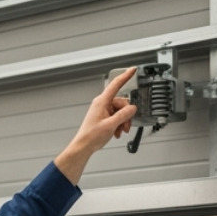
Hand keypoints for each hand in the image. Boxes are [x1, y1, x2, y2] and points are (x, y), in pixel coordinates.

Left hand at [53, 68, 138, 184]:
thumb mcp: (111, 125)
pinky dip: (119, 124)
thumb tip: (133, 108)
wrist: (84, 146)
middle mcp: (102, 104)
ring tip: (120, 131)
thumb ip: (123, 115)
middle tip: (126, 126)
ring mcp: (103, 110)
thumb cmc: (91, 135)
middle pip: (122, 103)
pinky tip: (116, 132)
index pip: (116, 84)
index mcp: (102, 102)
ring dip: (123, 122)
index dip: (125, 76)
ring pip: (120, 112)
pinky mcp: (104, 117)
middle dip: (126, 115)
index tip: (132, 70)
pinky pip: (116, 117)